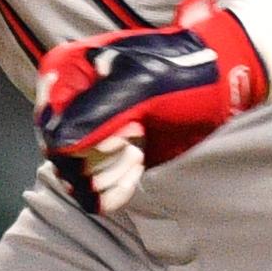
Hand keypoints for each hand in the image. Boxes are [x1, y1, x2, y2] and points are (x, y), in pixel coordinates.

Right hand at [34, 0, 266, 214]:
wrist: (222, 86)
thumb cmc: (185, 75)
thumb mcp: (142, 84)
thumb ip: (97, 112)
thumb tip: (59, 147)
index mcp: (66, 74)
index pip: (50, 129)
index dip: (85, 141)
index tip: (127, 130)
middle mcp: (68, 105)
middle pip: (60, 158)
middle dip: (101, 156)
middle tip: (137, 135)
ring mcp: (86, 134)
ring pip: (75, 179)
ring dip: (110, 174)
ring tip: (140, 150)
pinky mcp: (107, 160)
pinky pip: (92, 196)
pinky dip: (114, 192)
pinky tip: (139, 169)